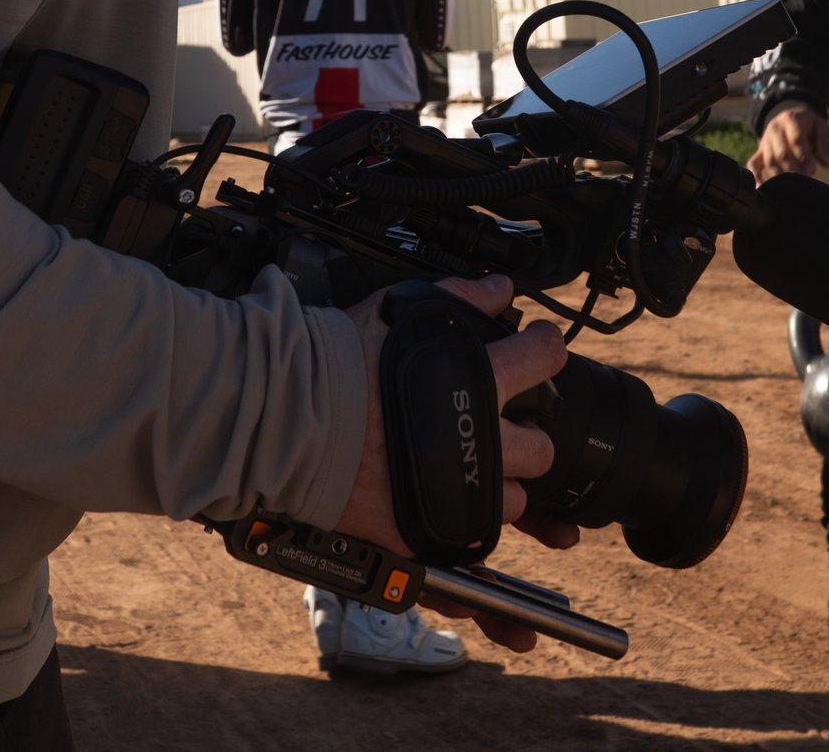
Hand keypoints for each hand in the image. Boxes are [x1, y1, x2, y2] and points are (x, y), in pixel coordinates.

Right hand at [332, 275, 574, 651]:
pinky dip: (466, 522)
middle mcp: (476, 438)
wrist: (282, 416)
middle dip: (528, 437)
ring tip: (473, 470)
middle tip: (505, 427)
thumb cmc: (330, 362)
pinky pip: (471, 539)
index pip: (543, 359)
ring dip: (501, 486)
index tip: (541, 350)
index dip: (546, 349)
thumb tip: (497, 289)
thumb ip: (456, 298)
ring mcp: (455, 489)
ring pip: (515, 503)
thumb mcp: (395, 311)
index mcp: (475, 380)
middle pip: (541, 448)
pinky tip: (447, 499)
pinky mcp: (425, 529)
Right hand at [749, 103, 828, 182]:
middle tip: (806, 178)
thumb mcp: (821, 127)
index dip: (804, 156)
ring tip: (794, 185)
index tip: (813, 170)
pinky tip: (760, 187)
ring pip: (770, 161)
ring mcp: (765, 141)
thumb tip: (825, 163)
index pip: (796, 140)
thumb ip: (824, 143)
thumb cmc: (809, 125)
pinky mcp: (760, 151)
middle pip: (781, 153)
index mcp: (790, 120)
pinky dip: (755, 176)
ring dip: (782, 175)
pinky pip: (753, 164)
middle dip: (794, 168)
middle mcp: (774, 129)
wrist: (790, 117)